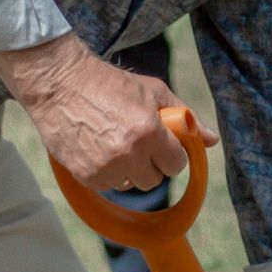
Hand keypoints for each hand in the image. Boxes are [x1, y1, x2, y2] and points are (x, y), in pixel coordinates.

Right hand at [0, 31, 216, 190]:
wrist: (59, 83)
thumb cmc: (110, 84)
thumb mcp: (153, 92)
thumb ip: (185, 118)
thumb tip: (212, 140)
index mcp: (149, 131)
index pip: (177, 164)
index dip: (171, 153)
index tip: (162, 143)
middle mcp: (129, 153)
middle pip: (155, 180)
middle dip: (151, 164)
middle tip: (137, 142)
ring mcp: (105, 167)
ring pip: (130, 185)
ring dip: (127, 170)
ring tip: (114, 143)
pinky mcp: (85, 176)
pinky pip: (108, 187)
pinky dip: (106, 173)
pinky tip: (97, 149)